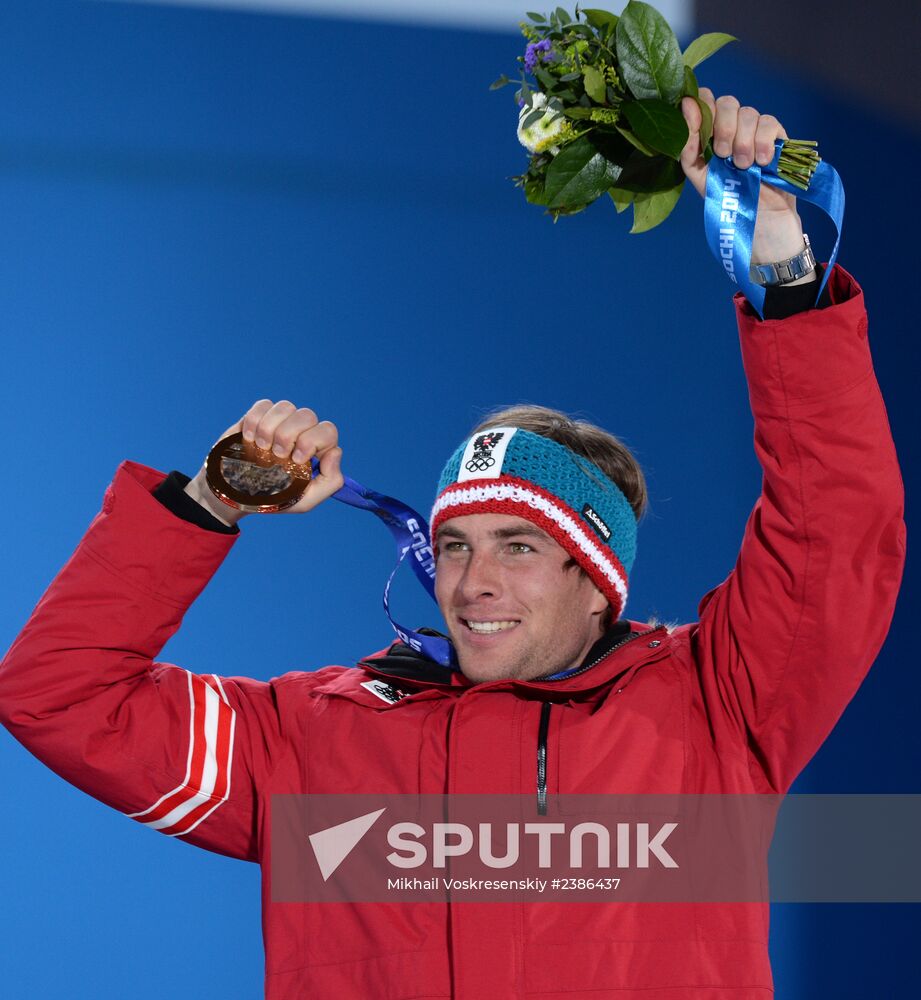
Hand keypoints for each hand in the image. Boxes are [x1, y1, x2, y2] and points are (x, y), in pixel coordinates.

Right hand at [184, 399, 343, 525]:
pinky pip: (262, 405)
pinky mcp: (259, 416)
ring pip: (285, 406)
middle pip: (307, 415)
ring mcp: (281, 422)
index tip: (295, 461)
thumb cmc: (276, 499)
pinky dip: (254, 422)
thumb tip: (335, 452)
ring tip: (262, 448)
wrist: (238, 496)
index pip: (328, 430)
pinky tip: (249, 439)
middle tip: (276, 456)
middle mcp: (302, 431)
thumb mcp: (306, 500)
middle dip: (288, 435)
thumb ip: (330, 481)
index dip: (312, 441)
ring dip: (270, 429)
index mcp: (317, 449)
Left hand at [680, 89, 809, 269]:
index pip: (705, 101)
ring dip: (743, 140)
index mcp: (711, 136)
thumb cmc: (729, 203)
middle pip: (727, 102)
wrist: (761, 227)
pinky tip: (762, 162)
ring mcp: (755, 133)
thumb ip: (689, 148)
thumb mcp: (701, 179)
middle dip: (724, 127)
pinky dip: (763, 141)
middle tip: (724, 155)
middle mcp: (732, 129)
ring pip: (748, 112)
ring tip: (744, 166)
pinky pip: (769, 122)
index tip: (700, 125)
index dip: (702, 105)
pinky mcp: (778, 138)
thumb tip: (685, 108)